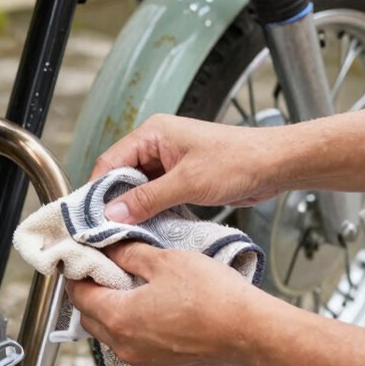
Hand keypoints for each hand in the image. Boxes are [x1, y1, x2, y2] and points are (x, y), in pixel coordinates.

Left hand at [65, 243, 283, 365]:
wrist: (250, 332)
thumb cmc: (213, 297)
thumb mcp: (165, 261)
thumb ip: (128, 254)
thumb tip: (108, 248)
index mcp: (119, 318)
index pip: (79, 295)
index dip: (78, 273)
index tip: (82, 258)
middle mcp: (124, 346)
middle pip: (89, 317)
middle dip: (90, 293)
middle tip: (102, 269)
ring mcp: (142, 361)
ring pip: (110, 334)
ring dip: (110, 311)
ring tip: (127, 286)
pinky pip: (131, 346)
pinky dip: (130, 327)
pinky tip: (148, 308)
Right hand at [91, 114, 284, 223]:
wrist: (275, 165)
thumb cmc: (239, 161)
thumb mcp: (187, 183)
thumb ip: (147, 198)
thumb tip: (113, 213)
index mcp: (153, 133)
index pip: (110, 161)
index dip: (97, 189)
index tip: (90, 216)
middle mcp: (157, 145)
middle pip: (121, 175)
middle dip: (114, 201)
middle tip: (105, 229)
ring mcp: (169, 163)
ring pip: (138, 188)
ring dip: (134, 208)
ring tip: (124, 232)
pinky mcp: (180, 178)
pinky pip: (155, 196)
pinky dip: (150, 211)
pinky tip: (147, 227)